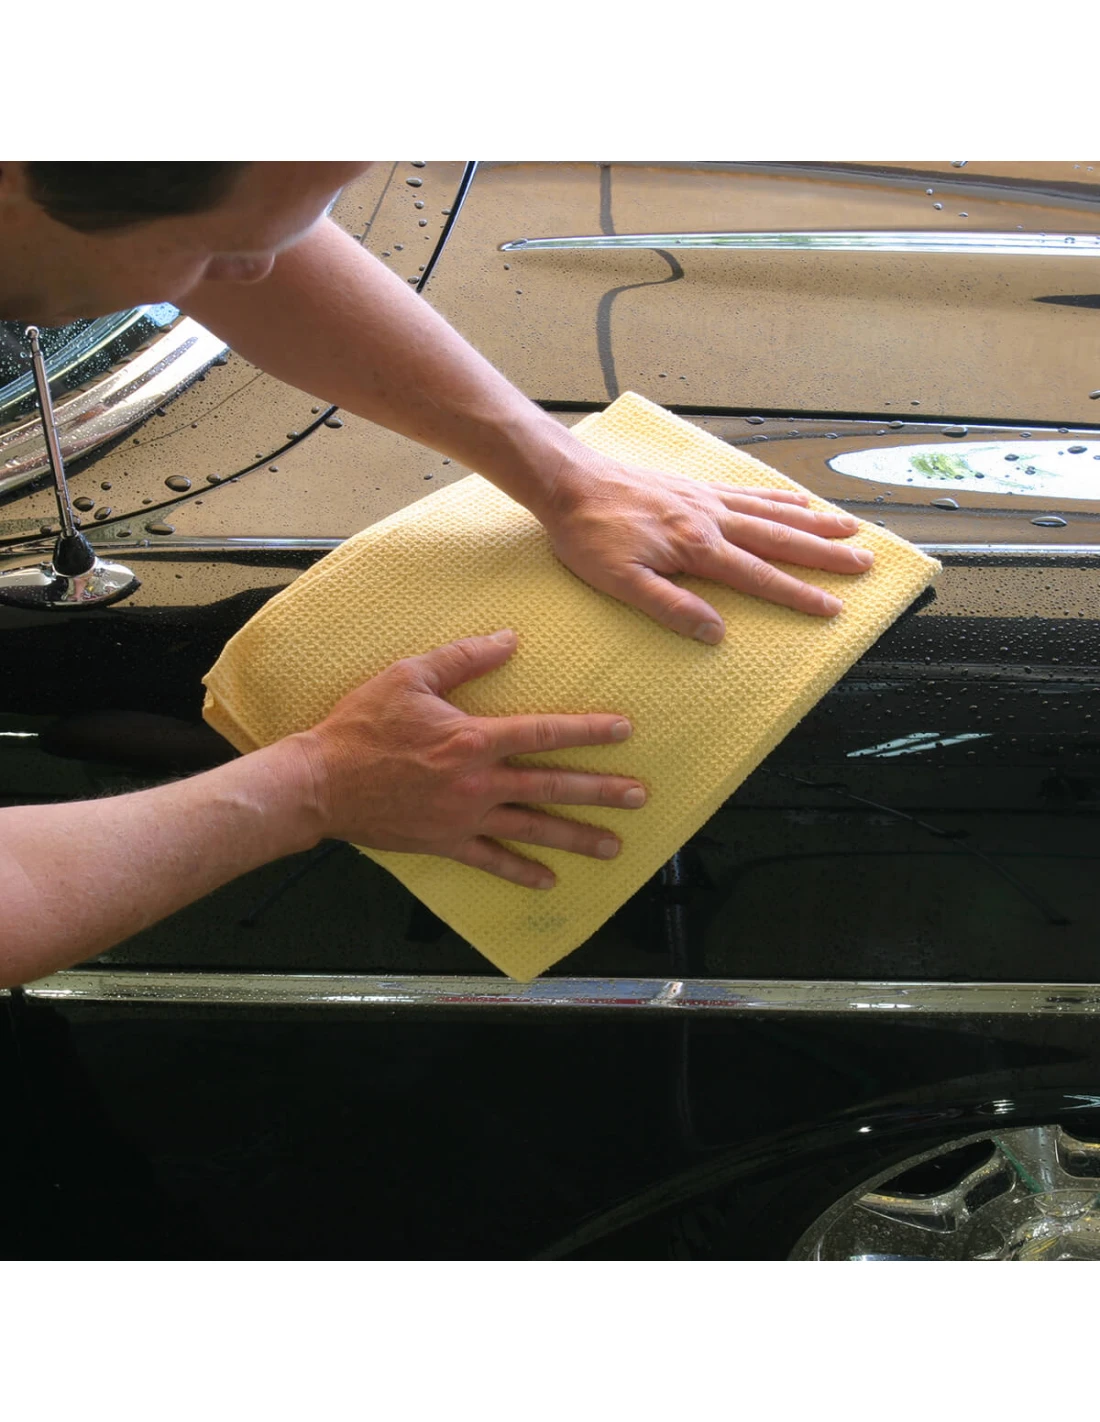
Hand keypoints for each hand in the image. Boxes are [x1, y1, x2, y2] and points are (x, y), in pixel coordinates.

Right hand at [290, 630, 644, 888]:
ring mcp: (464, 818)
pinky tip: (548, 881)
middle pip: (551, 786)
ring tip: (614, 846)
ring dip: (576, 837)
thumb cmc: (361, 725)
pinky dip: (521, 872)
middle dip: (600, 791)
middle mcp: (477, 782)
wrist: (319, 782)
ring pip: (532, 828)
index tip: (623, 731)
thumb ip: (464, 657)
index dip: (587, 730)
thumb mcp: (410, 676)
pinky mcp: (445, 843)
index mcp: (473, 739)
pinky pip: (492, 860)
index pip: (543, 732)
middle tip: (638, 797)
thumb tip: (509, 639)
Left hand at [544, 459, 874, 642]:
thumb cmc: (588, 536)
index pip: (759, 577)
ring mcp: (705, 499)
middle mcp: (710, 519)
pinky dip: (777, 497)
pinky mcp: (694, 486)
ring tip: (850, 529)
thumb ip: (670, 607)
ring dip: (813, 523)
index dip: (798, 595)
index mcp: (697, 548)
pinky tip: (797, 501)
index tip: (833, 609)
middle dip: (826, 554)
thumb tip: (716, 633)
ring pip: (771, 512)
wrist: (568, 482)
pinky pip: (747, 491)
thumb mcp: (620, 583)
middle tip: (866, 563)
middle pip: (780, 539)